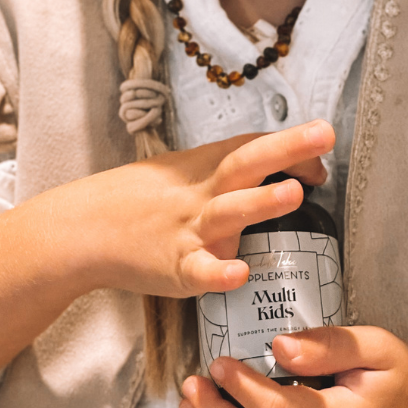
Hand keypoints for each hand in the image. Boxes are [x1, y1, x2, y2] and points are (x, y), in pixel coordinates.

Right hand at [44, 119, 335, 298]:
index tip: (323, 141)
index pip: (254, 147)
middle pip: (248, 165)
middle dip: (287, 149)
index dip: (291, 144)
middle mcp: (203, 194)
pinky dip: (219, 272)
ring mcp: (190, 230)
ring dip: (262, 202)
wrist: (84, 229)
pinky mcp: (176, 268)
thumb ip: (231, 172)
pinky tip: (240, 273)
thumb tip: (286, 168)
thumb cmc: (142, 201)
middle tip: (322, 135)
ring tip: (296, 192)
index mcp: (207, 168)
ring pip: (230, 213)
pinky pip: (201, 272)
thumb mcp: (185, 173)